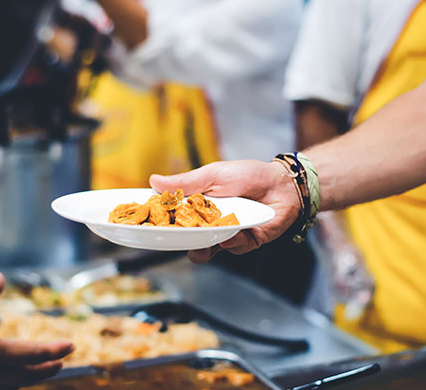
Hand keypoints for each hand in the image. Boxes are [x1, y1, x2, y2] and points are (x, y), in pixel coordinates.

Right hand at [150, 160, 300, 262]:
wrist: (282, 183)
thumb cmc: (247, 175)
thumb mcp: (213, 174)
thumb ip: (185, 182)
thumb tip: (153, 181)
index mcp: (196, 207)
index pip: (171, 219)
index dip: (158, 224)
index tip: (144, 225)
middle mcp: (207, 225)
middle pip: (183, 242)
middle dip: (176, 243)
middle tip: (173, 236)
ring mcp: (225, 235)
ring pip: (204, 252)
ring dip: (202, 247)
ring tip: (207, 237)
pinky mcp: (245, 243)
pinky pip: (232, 249)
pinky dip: (232, 242)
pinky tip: (234, 233)